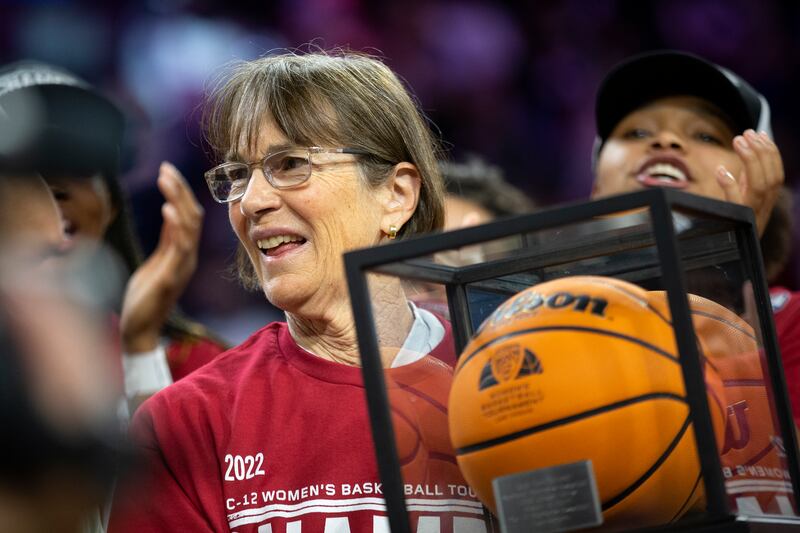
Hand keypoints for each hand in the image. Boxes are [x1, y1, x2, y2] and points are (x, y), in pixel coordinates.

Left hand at [119, 162, 203, 352]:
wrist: (139, 328)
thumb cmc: (146, 296)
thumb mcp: (157, 260)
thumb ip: (167, 239)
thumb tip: (171, 210)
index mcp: (184, 252)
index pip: (190, 215)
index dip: (181, 192)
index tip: (168, 170)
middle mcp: (187, 257)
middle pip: (193, 216)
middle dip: (180, 190)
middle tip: (166, 168)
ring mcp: (181, 267)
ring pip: (189, 228)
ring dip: (178, 201)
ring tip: (166, 180)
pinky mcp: (170, 277)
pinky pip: (179, 248)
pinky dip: (176, 227)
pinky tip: (168, 210)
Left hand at [716, 129, 783, 235]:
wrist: (724, 257)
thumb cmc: (730, 224)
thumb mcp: (741, 198)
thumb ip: (745, 180)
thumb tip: (748, 152)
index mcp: (766, 202)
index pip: (776, 174)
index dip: (771, 152)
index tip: (760, 133)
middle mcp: (763, 209)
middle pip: (771, 178)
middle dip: (761, 152)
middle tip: (745, 134)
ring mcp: (751, 217)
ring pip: (760, 187)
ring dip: (750, 161)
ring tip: (738, 141)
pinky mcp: (735, 224)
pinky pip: (735, 204)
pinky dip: (729, 186)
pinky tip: (720, 171)